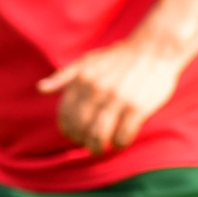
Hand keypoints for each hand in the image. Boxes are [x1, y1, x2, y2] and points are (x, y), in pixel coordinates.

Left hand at [37, 37, 186, 154]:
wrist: (156, 47)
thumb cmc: (122, 56)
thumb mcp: (89, 60)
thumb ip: (64, 76)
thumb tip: (41, 89)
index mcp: (83, 79)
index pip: (66, 115)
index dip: (68, 130)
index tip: (76, 135)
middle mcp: (97, 90)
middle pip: (80, 128)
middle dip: (82, 141)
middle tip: (89, 145)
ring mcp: (118, 99)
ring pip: (99, 135)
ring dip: (97, 147)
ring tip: (101, 148)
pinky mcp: (138, 108)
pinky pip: (123, 135)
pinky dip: (119, 144)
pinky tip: (120, 142)